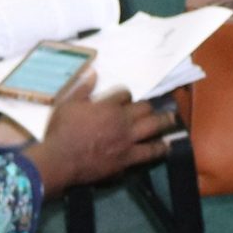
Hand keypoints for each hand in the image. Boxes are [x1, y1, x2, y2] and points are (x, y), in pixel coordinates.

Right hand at [30, 75, 171, 188]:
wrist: (60, 160)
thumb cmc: (61, 131)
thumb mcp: (66, 103)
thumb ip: (82, 88)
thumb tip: (93, 72)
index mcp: (108, 106)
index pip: (125, 94)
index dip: (125, 95)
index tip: (124, 98)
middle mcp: (122, 121)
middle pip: (144, 108)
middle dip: (149, 107)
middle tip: (155, 108)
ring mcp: (127, 140)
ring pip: (153, 128)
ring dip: (164, 122)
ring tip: (172, 120)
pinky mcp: (127, 159)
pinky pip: (149, 153)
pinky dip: (160, 149)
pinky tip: (167, 147)